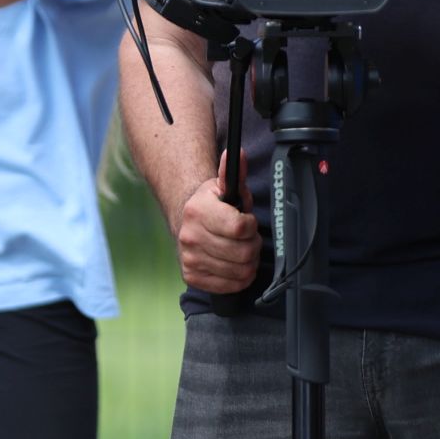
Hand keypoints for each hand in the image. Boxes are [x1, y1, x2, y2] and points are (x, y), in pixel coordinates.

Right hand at [177, 151, 261, 293]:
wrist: (186, 222)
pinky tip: (234, 263)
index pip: (240, 228)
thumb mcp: (225, 186)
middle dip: (253, 244)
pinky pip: (230, 286)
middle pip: (243, 253)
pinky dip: (239, 277)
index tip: (247, 221)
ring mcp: (189, 259)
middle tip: (247, 238)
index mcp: (198, 211)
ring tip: (241, 249)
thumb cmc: (213, 205)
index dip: (251, 225)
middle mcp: (190, 237)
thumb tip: (238, 153)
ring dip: (248, 261)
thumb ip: (234, 172)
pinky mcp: (192, 277)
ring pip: (240, 271)